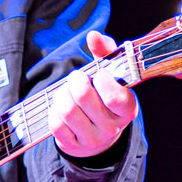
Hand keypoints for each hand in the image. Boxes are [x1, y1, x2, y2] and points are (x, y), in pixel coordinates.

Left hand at [50, 31, 138, 158]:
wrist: (98, 135)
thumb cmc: (104, 96)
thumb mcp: (110, 75)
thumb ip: (106, 53)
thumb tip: (93, 35)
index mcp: (127, 108)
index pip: (114, 97)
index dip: (101, 80)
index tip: (98, 74)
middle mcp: (112, 127)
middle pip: (83, 98)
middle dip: (74, 81)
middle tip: (76, 78)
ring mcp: (93, 139)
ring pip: (67, 111)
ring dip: (62, 95)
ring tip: (66, 92)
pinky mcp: (74, 146)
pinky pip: (56, 125)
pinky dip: (54, 111)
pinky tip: (60, 107)